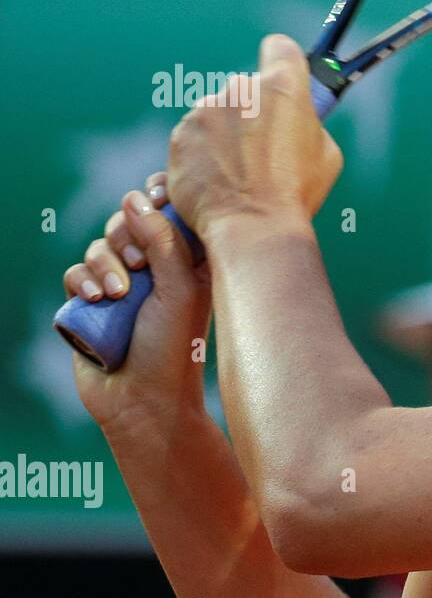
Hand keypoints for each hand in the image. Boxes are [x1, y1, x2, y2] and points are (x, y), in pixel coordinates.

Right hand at [64, 173, 211, 432]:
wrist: (144, 401)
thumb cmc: (175, 347)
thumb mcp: (180, 288)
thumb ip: (163, 240)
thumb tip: (136, 199)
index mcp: (190, 260)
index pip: (173, 211)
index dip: (160, 197)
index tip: (155, 196)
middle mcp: (156, 268)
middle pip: (130, 220)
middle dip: (127, 234)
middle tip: (137, 264)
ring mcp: (122, 284)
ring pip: (100, 245)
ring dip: (105, 263)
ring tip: (119, 294)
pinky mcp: (91, 302)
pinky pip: (76, 272)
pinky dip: (84, 280)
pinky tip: (97, 299)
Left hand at [166, 34, 342, 237]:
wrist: (250, 226)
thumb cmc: (295, 193)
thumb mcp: (326, 155)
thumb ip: (309, 125)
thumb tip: (298, 123)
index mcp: (284, 87)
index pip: (281, 48)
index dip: (283, 63)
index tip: (284, 80)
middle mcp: (241, 89)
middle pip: (248, 89)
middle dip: (254, 113)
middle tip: (266, 151)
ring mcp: (205, 110)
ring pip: (218, 115)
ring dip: (226, 136)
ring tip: (240, 175)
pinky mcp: (180, 136)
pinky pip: (195, 139)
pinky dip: (203, 156)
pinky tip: (218, 182)